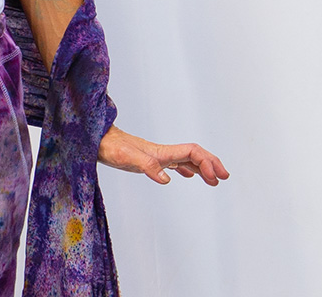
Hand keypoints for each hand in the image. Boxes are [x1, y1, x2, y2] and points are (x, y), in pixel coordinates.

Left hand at [97, 124, 229, 185]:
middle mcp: (162, 152)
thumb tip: (168, 179)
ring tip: (214, 180)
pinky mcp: (149, 160)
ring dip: (202, 167)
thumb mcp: (128, 158)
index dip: (207, 162)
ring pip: (186, 159)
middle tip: (225, 177)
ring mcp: (156, 156)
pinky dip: (187, 168)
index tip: (215, 178)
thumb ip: (148, 167)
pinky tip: (187, 175)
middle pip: (194, 154)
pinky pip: (174, 163)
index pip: (192, 152)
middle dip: (211, 163)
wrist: (97, 141)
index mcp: (162, 152)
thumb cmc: (110, 148)